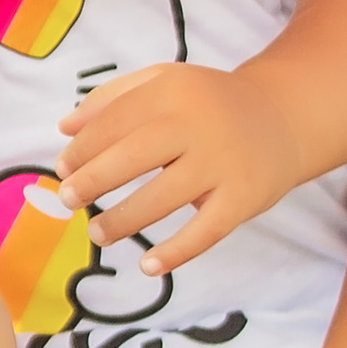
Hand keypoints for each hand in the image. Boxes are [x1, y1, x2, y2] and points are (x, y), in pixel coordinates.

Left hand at [57, 61, 301, 270]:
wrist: (283, 117)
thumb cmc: (208, 103)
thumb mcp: (164, 82)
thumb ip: (112, 99)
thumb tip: (65, 130)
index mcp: (173, 90)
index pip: (114, 122)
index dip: (83, 149)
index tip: (63, 169)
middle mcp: (197, 124)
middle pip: (132, 157)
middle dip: (93, 181)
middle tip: (69, 201)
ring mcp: (223, 163)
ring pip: (163, 198)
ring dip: (123, 220)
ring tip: (98, 233)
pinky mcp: (244, 198)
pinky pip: (205, 232)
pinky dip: (175, 253)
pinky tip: (148, 265)